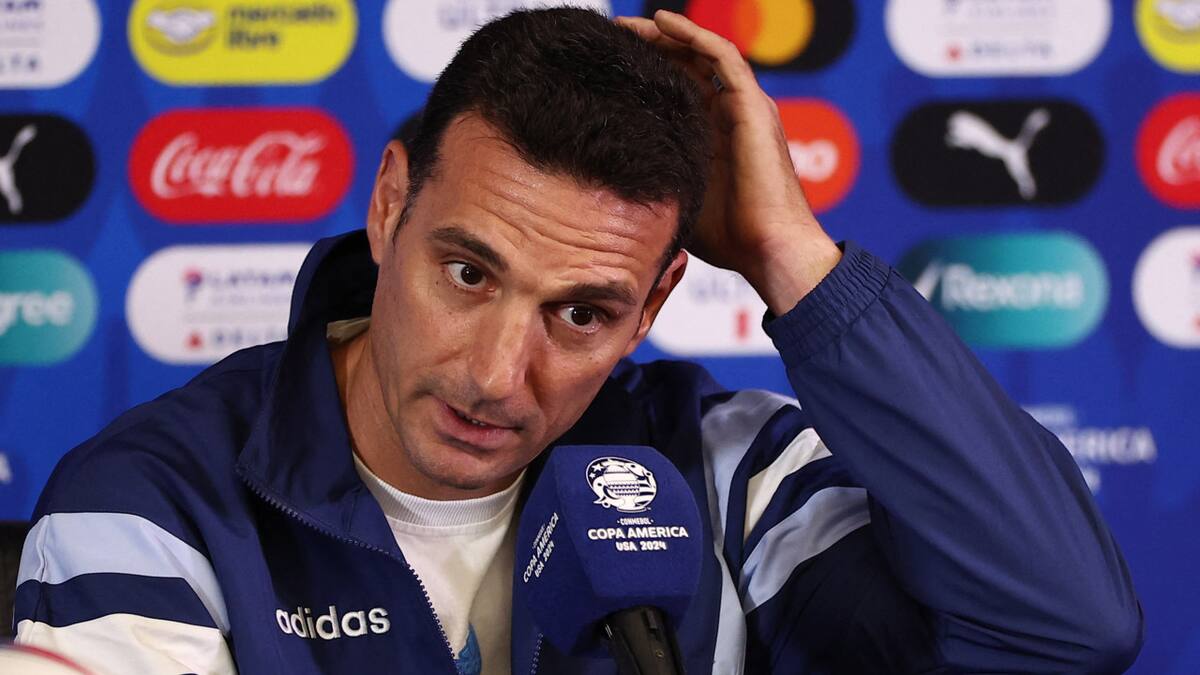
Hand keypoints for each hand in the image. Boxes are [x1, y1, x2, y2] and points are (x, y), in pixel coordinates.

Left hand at [616, 10, 841, 313]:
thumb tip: (607, 182)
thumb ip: (655, 181)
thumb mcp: (678, 199)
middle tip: (611, 37)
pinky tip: (662, 22)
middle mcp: (729, 115)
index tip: (606, 67)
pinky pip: (721, 56)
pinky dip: (693, 35)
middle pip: (687, 65)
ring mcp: (743, 107)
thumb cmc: (729, 239)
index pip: (676, 89)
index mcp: (713, 136)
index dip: (644, 74)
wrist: (767, 249)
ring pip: (702, 53)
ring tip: (629, 25)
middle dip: (650, 48)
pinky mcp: (752, 105)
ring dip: (666, 35)